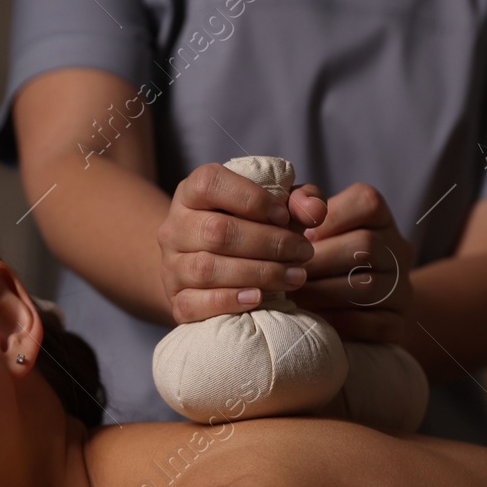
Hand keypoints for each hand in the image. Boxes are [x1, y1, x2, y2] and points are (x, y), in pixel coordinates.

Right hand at [157, 162, 327, 322]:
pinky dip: (228, 301)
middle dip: (269, 243)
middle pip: (216, 231)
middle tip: (304, 252)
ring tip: (295, 277)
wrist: (210, 267)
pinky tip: (258, 298)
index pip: (210, 183)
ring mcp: (171, 265)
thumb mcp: (275, 206)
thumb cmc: (250, 229)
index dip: (250, 198)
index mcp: (193, 192)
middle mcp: (174, 226)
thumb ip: (299, 200)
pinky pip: (193, 303)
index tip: (284, 216)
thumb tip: (315, 210)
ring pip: (206, 269)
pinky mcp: (175, 299)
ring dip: (259, 274)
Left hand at [291, 182, 413, 344]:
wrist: (356, 309)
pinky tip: (314, 320)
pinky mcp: (397, 323)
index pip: (365, 203)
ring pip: (367, 286)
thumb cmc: (321, 258)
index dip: (329, 217)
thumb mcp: (312, 225)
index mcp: (380, 218)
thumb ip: (299, 206)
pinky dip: (338, 321)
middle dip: (317, 261)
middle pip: (364, 246)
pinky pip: (373, 323)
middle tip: (284, 274)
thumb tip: (288, 210)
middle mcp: (398, 250)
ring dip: (322, 293)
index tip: (301, 235)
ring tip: (293, 298)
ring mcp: (401, 288)